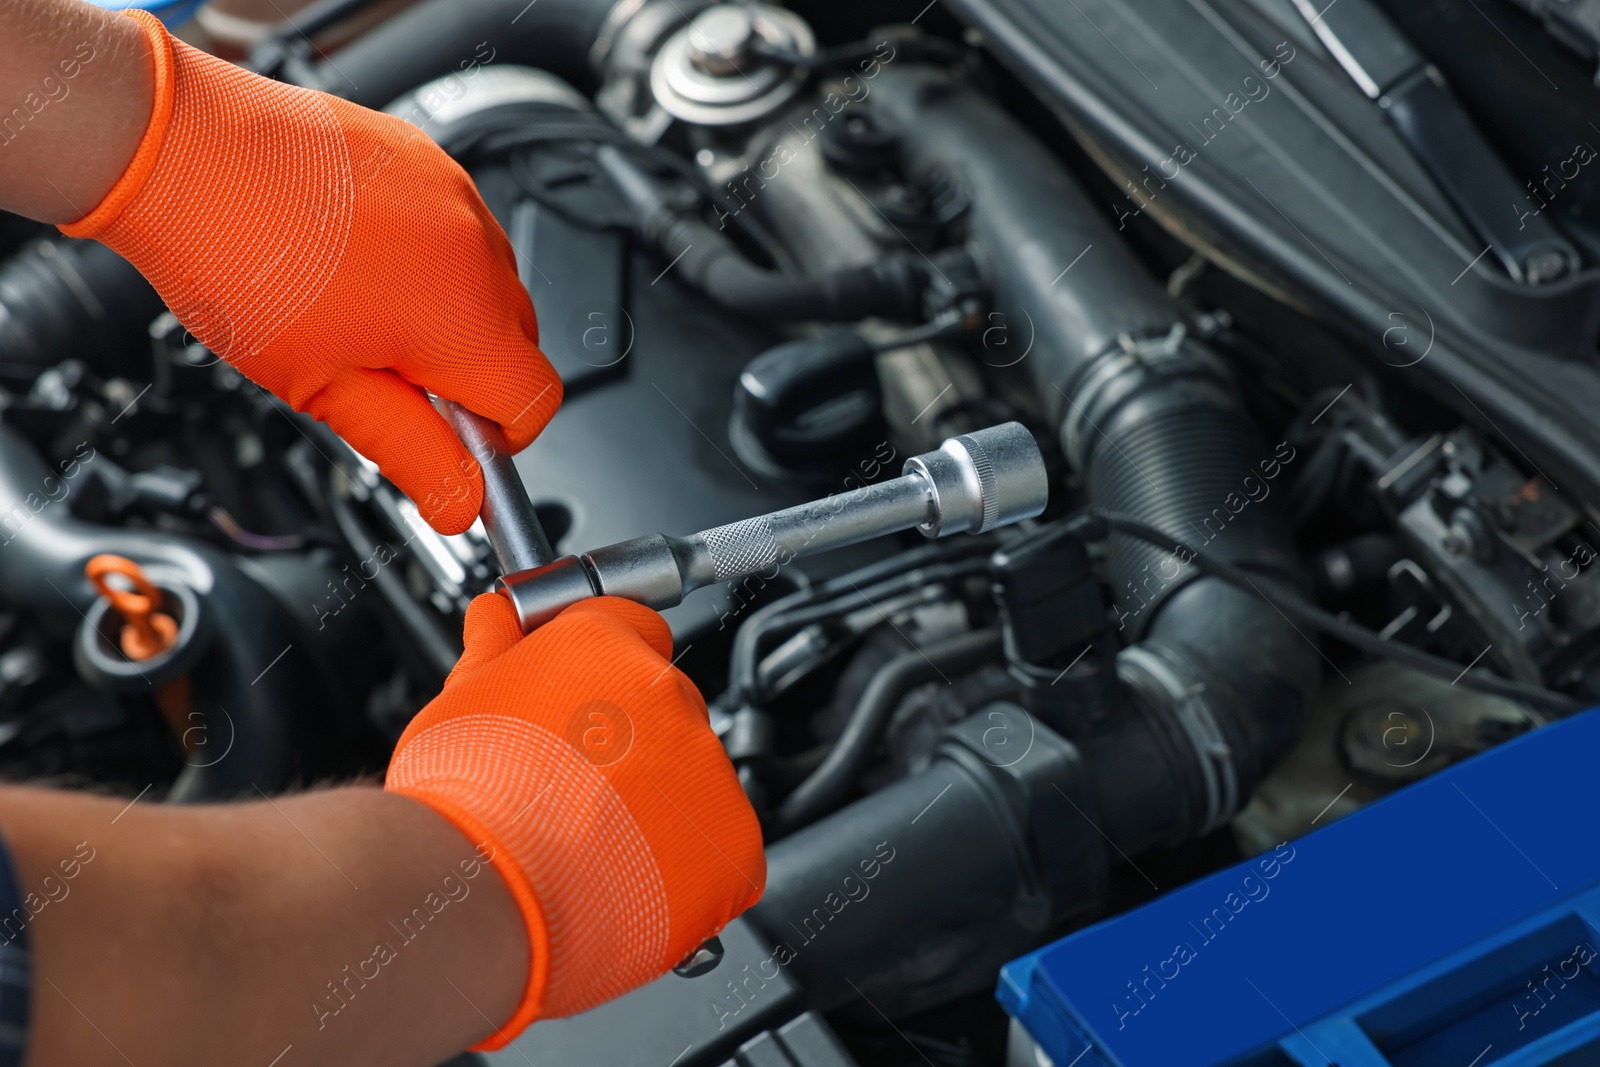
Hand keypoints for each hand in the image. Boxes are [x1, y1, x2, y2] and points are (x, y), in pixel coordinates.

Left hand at [60, 12, 559, 533]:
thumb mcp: (327, 391)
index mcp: (462, 318)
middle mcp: (477, 250)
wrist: (186, 153)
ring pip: (492, 288)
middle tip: (384, 374)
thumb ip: (411, 454)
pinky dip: (428, 259)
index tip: (450, 440)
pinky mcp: (431, 162)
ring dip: (450, 314)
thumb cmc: (240, 263)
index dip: (497, 439)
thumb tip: (460, 503)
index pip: (536, 403)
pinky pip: (460, 231)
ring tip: (361, 309)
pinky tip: (360, 259)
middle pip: (519, 346)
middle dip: (468, 374)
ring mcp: (458, 197)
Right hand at [386, 594, 764, 1044]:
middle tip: (572, 795)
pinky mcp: (733, 841)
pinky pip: (719, 851)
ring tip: (589, 849)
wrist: (481, 895)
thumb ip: (494, 650)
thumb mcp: (460, 701)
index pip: (631, 629)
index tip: (586, 704)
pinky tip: (626, 883)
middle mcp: (666, 693)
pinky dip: (684, 871)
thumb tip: (497, 619)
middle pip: (663, 710)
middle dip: (630, 749)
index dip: (606, 670)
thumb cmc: (463, 804)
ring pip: (692, 782)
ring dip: (656, 810)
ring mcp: (706, 766)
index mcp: (604, 646)